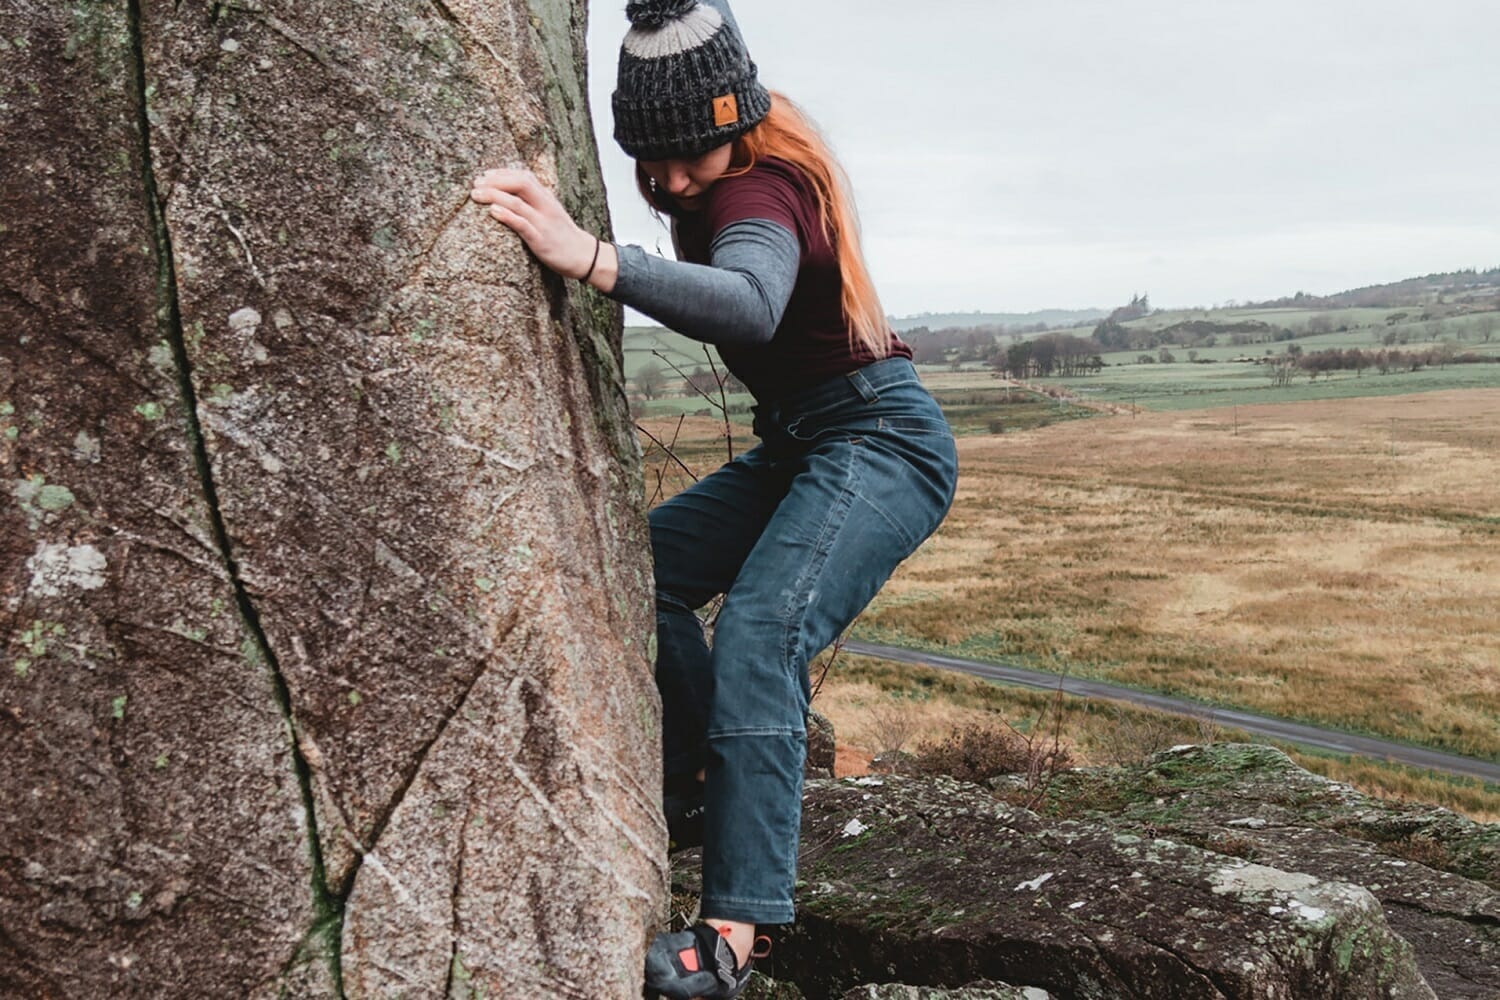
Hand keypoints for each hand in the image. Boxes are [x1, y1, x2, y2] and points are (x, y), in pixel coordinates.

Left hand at [470, 168, 596, 278]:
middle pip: (520, 183)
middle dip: (495, 181)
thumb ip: (535, 201)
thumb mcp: (550, 212)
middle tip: (475, 184)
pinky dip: (507, 216)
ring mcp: (543, 222)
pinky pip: (523, 224)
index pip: (524, 176)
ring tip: (476, 194)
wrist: (584, 255)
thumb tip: (512, 193)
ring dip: (494, 196)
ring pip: (518, 203)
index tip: (484, 175)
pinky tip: (493, 211)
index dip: (502, 173)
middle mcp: (545, 206)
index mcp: (546, 198)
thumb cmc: (562, 235)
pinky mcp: (541, 240)